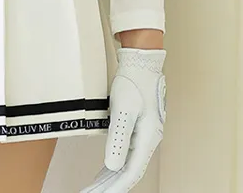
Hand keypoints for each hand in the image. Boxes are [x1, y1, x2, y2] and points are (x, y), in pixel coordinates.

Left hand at [79, 48, 166, 192]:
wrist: (141, 62)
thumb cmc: (134, 81)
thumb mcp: (123, 109)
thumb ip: (119, 138)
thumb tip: (112, 166)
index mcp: (147, 138)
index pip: (130, 172)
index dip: (114, 187)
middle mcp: (148, 140)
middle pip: (129, 171)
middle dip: (110, 186)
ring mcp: (144, 134)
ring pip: (127, 163)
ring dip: (111, 177)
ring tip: (95, 186)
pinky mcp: (138, 128)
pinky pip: (126, 152)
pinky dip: (114, 163)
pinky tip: (105, 168)